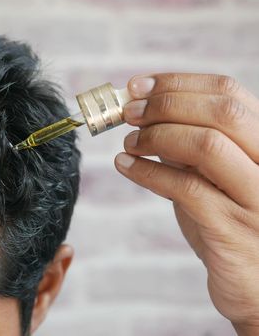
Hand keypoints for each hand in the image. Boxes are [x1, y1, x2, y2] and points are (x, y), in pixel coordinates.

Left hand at [114, 73, 258, 334]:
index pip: (229, 91)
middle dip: (166, 104)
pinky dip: (148, 171)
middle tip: (128, 112)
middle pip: (223, 111)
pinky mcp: (233, 230)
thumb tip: (144, 109)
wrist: (257, 287)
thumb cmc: (230, 224)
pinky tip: (125, 167)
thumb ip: (192, 143)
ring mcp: (257, 198)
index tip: (137, 86)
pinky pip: (185, 189)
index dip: (177, 82)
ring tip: (128, 143)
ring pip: (207, 145)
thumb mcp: (216, 174)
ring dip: (155, 136)